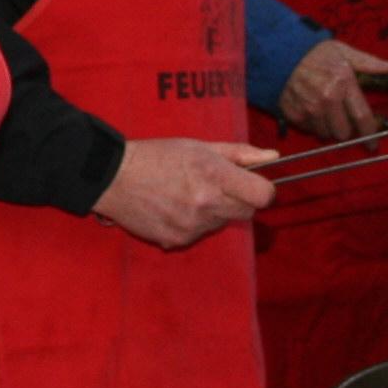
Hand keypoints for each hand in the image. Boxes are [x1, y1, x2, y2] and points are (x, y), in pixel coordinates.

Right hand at [94, 137, 280, 249]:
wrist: (114, 178)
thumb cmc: (158, 156)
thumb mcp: (199, 146)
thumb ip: (239, 153)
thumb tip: (273, 156)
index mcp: (214, 175)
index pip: (263, 195)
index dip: (261, 189)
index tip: (251, 184)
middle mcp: (207, 203)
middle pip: (247, 212)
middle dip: (237, 199)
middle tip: (213, 185)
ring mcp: (192, 226)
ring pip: (221, 223)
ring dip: (213, 211)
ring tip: (186, 194)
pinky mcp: (178, 241)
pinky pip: (199, 234)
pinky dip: (193, 224)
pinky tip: (173, 208)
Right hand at [279, 40, 387, 140]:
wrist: (279, 54)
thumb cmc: (315, 53)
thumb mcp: (344, 51)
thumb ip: (368, 62)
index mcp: (343, 84)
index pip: (361, 117)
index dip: (369, 134)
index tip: (373, 144)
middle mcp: (327, 100)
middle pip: (343, 132)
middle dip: (346, 129)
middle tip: (344, 120)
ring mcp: (309, 109)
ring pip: (326, 134)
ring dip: (329, 128)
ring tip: (326, 114)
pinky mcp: (294, 115)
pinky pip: (310, 130)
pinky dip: (313, 125)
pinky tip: (312, 111)